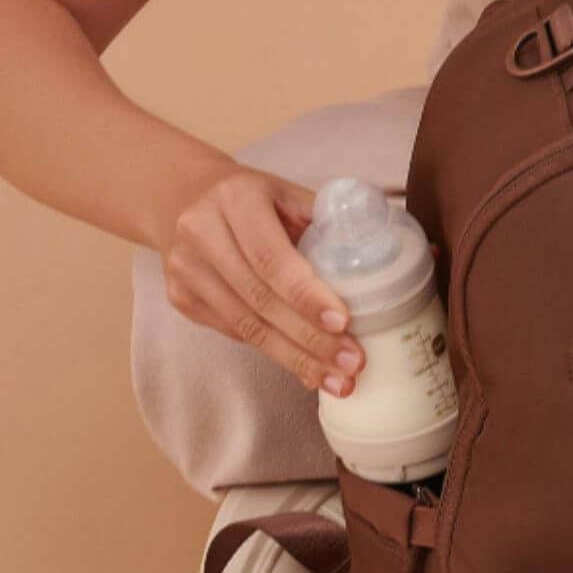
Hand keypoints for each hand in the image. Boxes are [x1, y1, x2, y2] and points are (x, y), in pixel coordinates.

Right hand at [148, 160, 364, 396]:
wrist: (185, 197)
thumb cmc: (254, 198)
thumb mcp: (288, 193)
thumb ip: (328, 221)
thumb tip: (392, 255)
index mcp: (236, 199)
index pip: (271, 256)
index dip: (306, 294)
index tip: (343, 322)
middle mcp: (201, 233)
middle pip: (259, 299)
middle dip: (310, 338)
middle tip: (352, 364)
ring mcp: (185, 269)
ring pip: (245, 325)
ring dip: (296, 358)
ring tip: (337, 379)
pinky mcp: (180, 297)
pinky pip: (234, 333)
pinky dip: (274, 352)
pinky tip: (306, 368)